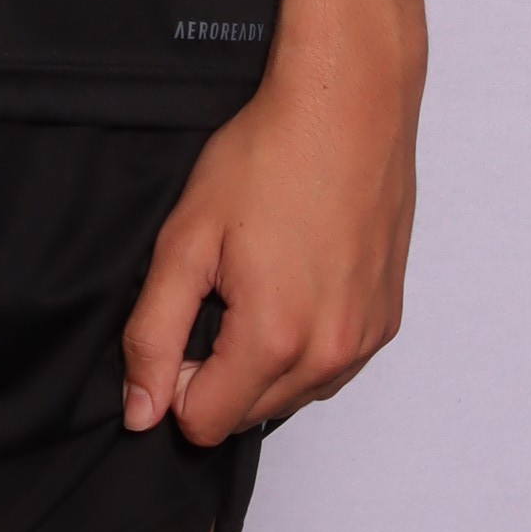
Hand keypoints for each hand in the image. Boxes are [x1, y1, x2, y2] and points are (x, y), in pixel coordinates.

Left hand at [118, 0, 422, 449]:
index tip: (182, 318)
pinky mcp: (388, 321)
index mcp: (275, 339)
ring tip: (259, 282)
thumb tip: (141, 413)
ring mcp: (366, 340)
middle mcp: (331, 354)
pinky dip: (306, 345)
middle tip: (219, 291)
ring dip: (264, 362)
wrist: (348, 107)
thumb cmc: (268, 157)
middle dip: (219, 372)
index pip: (204, 424)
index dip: (175, 379)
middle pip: (249, 416)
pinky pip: (332, 368)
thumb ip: (154, 334)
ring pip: (293, 396)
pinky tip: (295, 284)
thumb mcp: (185, 240)